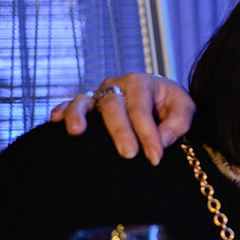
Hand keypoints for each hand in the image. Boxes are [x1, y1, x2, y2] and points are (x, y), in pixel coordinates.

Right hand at [50, 72, 194, 164]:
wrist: (158, 97)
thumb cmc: (170, 104)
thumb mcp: (184, 109)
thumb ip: (178, 123)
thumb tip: (162, 140)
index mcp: (141, 82)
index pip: (142, 110)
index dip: (148, 135)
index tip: (155, 158)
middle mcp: (116, 85)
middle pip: (113, 106)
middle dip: (120, 131)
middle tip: (129, 155)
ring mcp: (98, 93)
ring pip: (84, 101)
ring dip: (78, 115)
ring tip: (77, 132)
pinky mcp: (87, 104)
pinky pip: (68, 104)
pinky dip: (60, 111)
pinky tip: (55, 122)